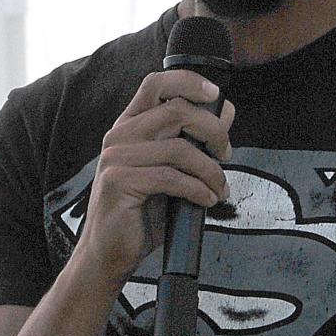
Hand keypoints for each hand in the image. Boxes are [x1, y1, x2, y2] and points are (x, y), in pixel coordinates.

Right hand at [74, 69, 234, 287]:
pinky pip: (171, 178)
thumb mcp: (172, 170)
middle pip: (176, 110)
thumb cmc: (142, 212)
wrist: (109, 252)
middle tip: (227, 153)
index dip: (188, 82)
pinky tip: (206, 201)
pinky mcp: (119, 183)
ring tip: (220, 188)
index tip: (215, 95)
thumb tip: (225, 111)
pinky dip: (198, 190)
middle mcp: (119, 136)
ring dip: (211, 170)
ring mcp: (116, 159)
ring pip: (179, 148)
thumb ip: (194, 140)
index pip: (155, 84)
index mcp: (129, 126)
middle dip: (213, 130)